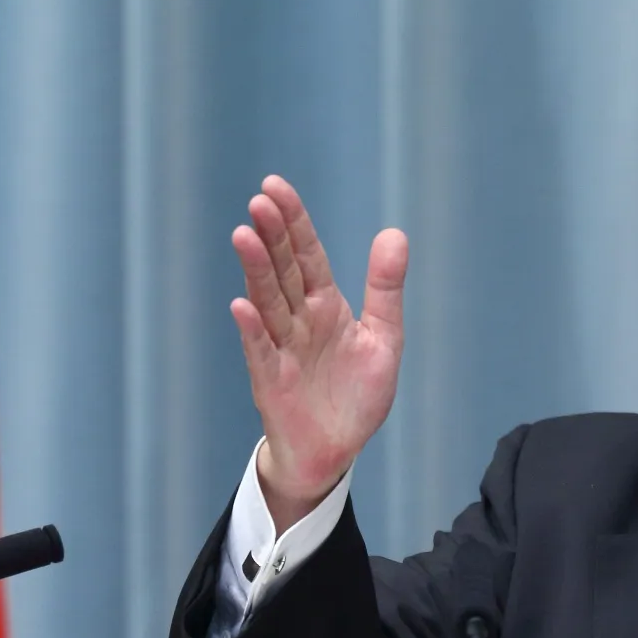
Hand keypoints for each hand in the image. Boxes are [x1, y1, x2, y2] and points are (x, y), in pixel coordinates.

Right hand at [230, 176, 407, 532]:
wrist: (335, 450)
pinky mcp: (270, 381)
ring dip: (256, 270)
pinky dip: (252, 329)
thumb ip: (385, 288)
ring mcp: (281, 348)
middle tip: (259, 201)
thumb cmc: (356, 395)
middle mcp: (299, 321)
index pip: (307, 255)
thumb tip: (395, 232)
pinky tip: (241, 304)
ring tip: (243, 235)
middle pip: (282, 270)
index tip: (275, 186)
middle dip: (272, 236)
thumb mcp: (383, 338)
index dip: (294, 221)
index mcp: (325, 306)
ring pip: (267, 302)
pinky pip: (260, 351)